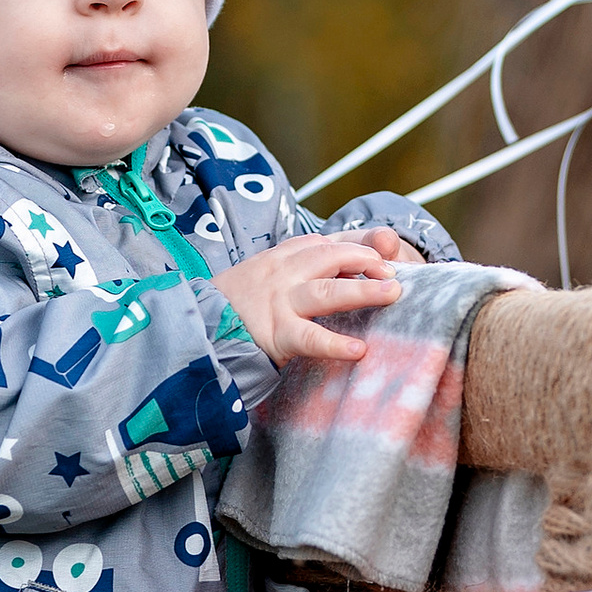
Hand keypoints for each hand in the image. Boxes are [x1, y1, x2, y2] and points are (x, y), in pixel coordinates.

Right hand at [215, 228, 404, 365]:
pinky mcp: (275, 334)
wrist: (197, 326)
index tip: (387, 250)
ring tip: (392, 293)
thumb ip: (310, 266)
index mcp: (284, 256)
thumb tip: (361, 261)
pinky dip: (335, 344)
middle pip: (331, 256)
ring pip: (326, 290)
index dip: (361, 243)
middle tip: (394, 274)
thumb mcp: (272, 275)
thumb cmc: (242, 303)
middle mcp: (283, 273)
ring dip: (362, 289)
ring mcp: (279, 302)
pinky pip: (309, 338)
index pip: (329, 241)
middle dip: (367, 260)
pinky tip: (358, 350)